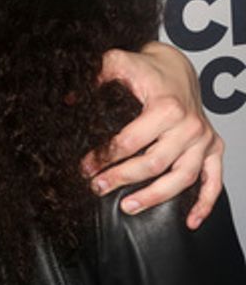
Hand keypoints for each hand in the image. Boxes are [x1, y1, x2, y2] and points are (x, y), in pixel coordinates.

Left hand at [82, 42, 222, 228]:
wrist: (176, 67)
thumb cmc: (146, 69)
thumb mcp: (118, 63)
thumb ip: (95, 77)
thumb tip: (69, 102)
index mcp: (167, 107)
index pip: (129, 141)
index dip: (103, 157)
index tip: (84, 168)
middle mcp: (190, 125)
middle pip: (154, 163)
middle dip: (121, 179)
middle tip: (96, 187)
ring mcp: (204, 139)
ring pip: (182, 178)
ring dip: (154, 196)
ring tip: (126, 207)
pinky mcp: (215, 148)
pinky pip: (214, 180)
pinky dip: (205, 203)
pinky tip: (190, 221)